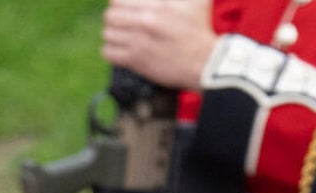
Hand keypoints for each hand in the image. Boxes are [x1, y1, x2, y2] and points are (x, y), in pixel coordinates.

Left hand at [101, 0, 217, 90]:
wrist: (207, 63)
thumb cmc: (201, 30)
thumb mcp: (197, 1)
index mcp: (156, 5)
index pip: (118, 0)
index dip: (120, 6)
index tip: (126, 12)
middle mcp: (144, 22)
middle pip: (110, 16)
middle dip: (116, 21)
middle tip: (125, 26)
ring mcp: (139, 42)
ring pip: (108, 34)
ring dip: (114, 37)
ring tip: (123, 40)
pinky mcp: (137, 61)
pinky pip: (109, 53)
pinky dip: (113, 53)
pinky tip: (122, 53)